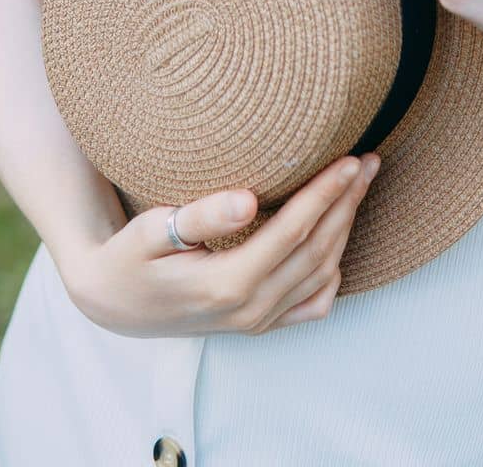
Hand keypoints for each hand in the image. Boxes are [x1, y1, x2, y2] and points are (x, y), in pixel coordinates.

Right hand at [60, 152, 380, 338]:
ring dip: (347, 227)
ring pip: (322, 273)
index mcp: (227, 284)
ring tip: (361, 185)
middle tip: (370, 161)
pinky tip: (340, 239)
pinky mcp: (259, 324)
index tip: (351, 158)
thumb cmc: (129, 256)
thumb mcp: (149, 232)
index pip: (294, 231)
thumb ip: (199, 217)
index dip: (326, 193)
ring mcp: (257, 321)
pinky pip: (313, 303)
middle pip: (318, 250)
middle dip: (348, 203)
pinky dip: (334, 270)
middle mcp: (250, 309)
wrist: (112, 303)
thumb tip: (248, 200)